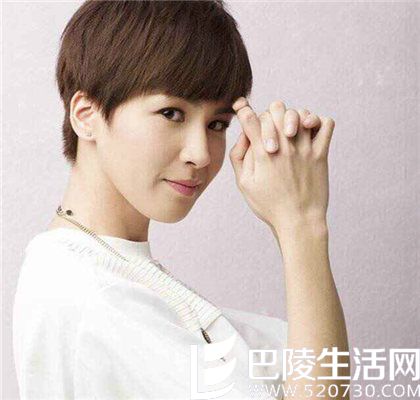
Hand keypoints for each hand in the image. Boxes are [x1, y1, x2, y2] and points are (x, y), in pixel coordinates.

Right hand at [229, 97, 334, 234]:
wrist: (299, 221)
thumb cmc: (269, 205)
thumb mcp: (245, 185)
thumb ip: (239, 158)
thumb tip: (243, 136)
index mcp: (262, 154)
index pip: (250, 119)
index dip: (243, 110)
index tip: (242, 108)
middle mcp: (284, 147)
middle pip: (276, 108)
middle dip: (269, 113)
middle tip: (270, 126)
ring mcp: (305, 149)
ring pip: (301, 112)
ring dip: (292, 117)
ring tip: (290, 130)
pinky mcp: (321, 154)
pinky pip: (326, 124)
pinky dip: (318, 122)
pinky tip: (309, 131)